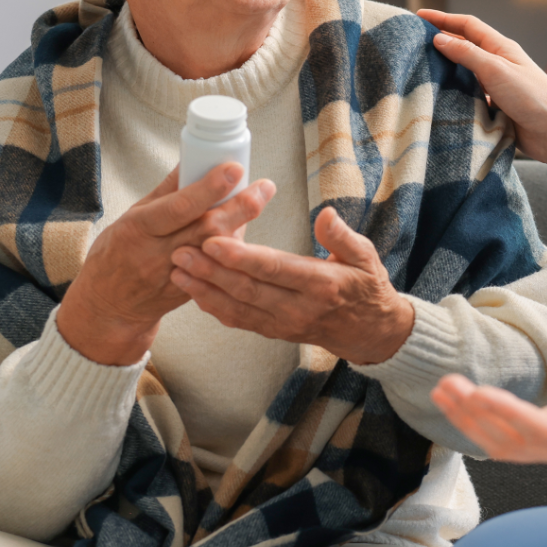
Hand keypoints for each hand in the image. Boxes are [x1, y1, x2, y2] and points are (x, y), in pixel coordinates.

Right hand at [55, 165, 271, 365]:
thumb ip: (165, 192)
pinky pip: (218, 270)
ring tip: (259, 198)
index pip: (180, 207)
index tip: (233, 169)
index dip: (209, 188)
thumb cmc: (117, 254)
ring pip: (218, 251)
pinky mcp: (190, 292)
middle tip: (264, 187)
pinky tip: (243, 229)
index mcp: (140, 229)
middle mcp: (158, 254)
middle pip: (207, 230)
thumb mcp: (131, 217)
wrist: (109, 306)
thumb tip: (191, 159)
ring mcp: (176, 277)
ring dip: (242, 225)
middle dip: (240, 206)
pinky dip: (234, 248)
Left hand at [168, 205, 416, 365]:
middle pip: (248, 289)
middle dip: (211, 271)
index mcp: (321, 285)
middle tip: (181, 251)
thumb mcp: (366, 256)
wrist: (369, 331)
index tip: (214, 241)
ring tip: (177, 270)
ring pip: (238, 308)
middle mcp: (299, 308)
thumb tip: (325, 214)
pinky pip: (239, 321)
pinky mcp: (274, 331)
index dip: (242, 257)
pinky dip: (214, 307)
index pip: (275, 269)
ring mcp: (284, 324)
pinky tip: (194, 291)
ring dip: (205, 290)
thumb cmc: (366, 286)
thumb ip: (342, 236)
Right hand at [417, 8, 546, 164]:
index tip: (419, 16)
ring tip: (420, 71)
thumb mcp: (496, 70)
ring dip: (446, 71)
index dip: (443, 19)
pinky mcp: (496, 108)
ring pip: (466, 74)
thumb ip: (467, 54)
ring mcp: (497, 87)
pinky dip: (455, 96)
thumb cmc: (533, 98)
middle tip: (414, 43)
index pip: (468, 26)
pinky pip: (470, 98)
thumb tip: (438, 39)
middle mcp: (498, 65)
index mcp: (501, 48)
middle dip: (441, 43)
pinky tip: (440, 100)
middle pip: (465, 48)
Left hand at [429, 351, 546, 469]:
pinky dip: (484, 424)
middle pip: (512, 442)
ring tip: (444, 391)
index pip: (536, 430)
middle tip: (446, 385)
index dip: (504, 413)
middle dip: (475, 417)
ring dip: (471, 422)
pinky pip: (513, 439)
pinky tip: (465, 406)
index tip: (475, 391)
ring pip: (506, 445)